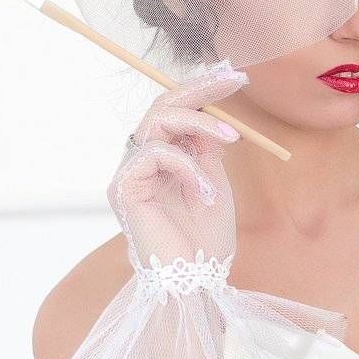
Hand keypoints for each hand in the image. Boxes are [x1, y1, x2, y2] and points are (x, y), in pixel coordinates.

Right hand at [108, 61, 245, 274]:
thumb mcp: (214, 181)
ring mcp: (129, 174)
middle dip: (200, 88)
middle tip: (235, 79)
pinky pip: (155, 153)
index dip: (202, 89)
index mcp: (162, 160)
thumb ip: (206, 146)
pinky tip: (203, 193)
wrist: (196, 284)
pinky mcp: (124, 189)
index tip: (235, 74)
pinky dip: (187, 167)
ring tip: (231, 139)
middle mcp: (140, 162)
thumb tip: (210, 106)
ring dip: (201, 123)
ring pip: (158, 121)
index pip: (175, 111)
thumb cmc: (206, 243)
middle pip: (162, 106)